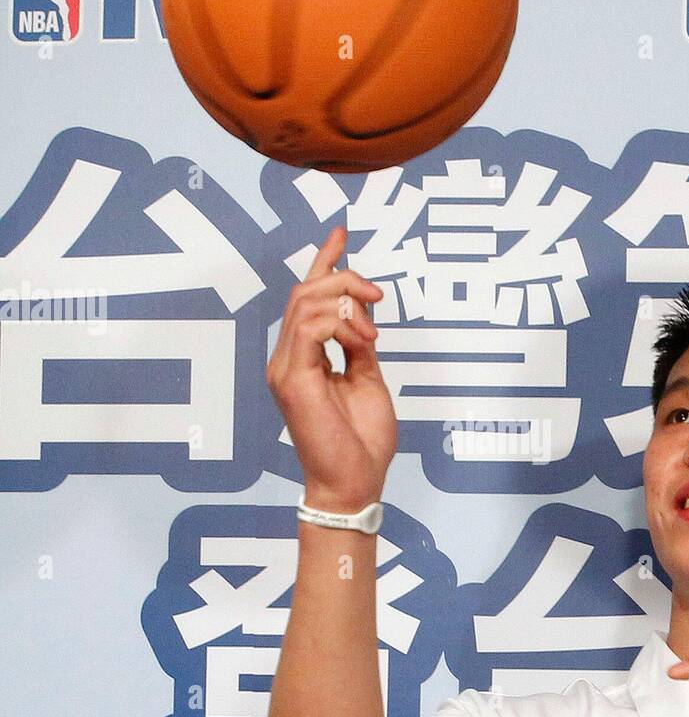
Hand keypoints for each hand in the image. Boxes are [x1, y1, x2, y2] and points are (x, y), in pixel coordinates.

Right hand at [266, 225, 396, 511]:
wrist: (355, 483)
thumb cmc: (361, 442)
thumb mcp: (368, 380)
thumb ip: (360, 346)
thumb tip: (363, 315)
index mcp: (303, 358)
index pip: (307, 299)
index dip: (324, 262)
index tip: (341, 232)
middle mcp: (287, 359)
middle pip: (305, 292)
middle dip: (343, 278)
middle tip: (377, 294)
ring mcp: (284, 368)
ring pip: (306, 303)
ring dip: (347, 303)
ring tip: (373, 332)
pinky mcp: (291, 379)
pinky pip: (311, 327)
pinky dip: (342, 326)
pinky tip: (363, 344)